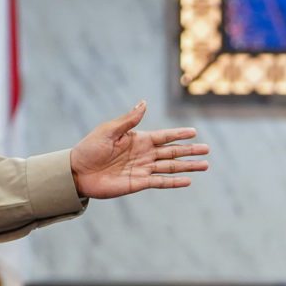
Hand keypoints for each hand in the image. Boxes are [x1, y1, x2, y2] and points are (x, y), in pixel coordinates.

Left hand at [70, 101, 207, 199]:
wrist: (78, 172)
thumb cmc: (90, 148)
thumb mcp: (109, 130)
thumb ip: (129, 120)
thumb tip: (145, 102)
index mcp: (138, 139)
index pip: (164, 136)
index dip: (179, 134)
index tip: (194, 132)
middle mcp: (144, 154)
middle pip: (172, 152)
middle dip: (190, 151)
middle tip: (207, 149)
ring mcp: (143, 169)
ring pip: (171, 167)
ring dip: (188, 166)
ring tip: (205, 165)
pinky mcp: (138, 183)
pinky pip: (160, 182)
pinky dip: (174, 182)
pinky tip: (188, 181)